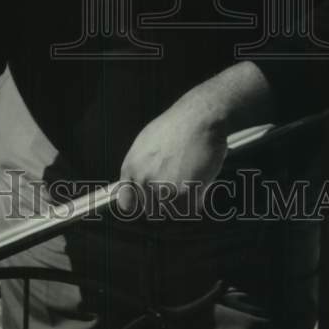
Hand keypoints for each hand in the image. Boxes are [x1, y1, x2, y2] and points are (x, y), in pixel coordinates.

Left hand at [117, 80, 228, 217]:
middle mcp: (143, 180)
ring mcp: (163, 187)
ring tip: (191, 177)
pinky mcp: (184, 192)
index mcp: (131, 168)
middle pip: (154, 211)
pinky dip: (198, 200)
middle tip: (180, 182)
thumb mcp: (145, 143)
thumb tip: (136, 186)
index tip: (152, 202)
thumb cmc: (176, 126)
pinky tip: (200, 180)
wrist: (199, 116)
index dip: (141, 204)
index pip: (127, 204)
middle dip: (167, 201)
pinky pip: (190, 210)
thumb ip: (140, 167)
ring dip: (184, 201)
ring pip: (173, 212)